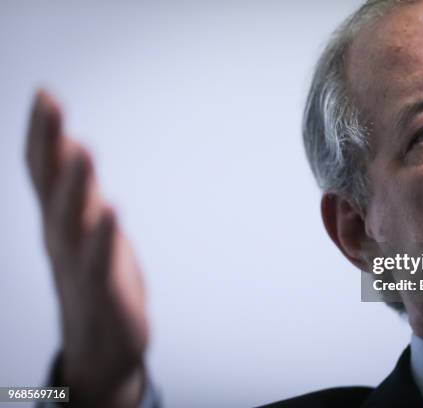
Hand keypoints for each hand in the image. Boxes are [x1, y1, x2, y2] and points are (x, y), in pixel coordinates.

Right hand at [26, 91, 148, 407]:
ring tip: (81, 148)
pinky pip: (99, 261)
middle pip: (51, 187)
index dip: (42, 134)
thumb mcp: (84, 228)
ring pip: (71, 221)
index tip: (44, 93)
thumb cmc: (96, 279)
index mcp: (59, 222)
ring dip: (75, 184)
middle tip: (49, 102)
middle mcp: (61, 239)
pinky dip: (103, 235)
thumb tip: (70, 144)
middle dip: (49, 143)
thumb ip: (76, 189)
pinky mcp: (103, 292)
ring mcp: (78, 266)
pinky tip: (110, 209)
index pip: (43, 172)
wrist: (102, 345)